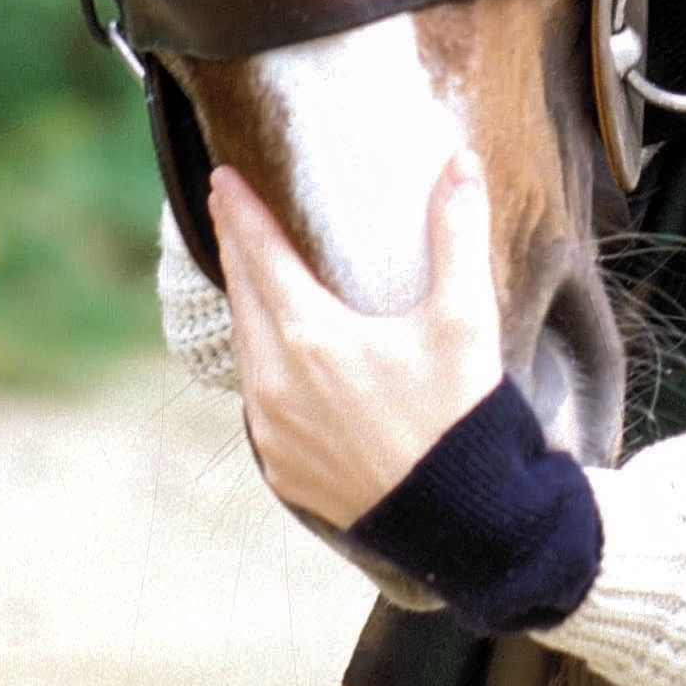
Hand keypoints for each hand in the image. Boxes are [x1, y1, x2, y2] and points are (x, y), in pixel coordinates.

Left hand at [213, 152, 503, 529]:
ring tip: (248, 273)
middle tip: (227, 209)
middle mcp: (277, 384)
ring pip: (245, 349)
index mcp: (312, 338)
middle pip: (243, 297)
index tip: (221, 178)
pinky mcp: (280, 469)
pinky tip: (271, 353)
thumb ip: (457, 233)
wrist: (458, 524)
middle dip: (235, 248)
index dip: (241, 213)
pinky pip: (256, 400)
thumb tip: (460, 161)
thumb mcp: (465, 320)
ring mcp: (272, 432)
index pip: (261, 256)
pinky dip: (259, 361)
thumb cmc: (461, 419)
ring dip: (245, 304)